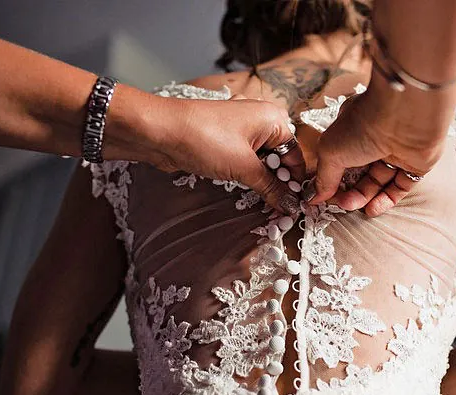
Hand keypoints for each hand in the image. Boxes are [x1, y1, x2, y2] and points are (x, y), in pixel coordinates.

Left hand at [143, 94, 299, 214]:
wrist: (160, 132)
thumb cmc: (204, 139)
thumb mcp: (244, 167)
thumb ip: (271, 187)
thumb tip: (290, 204)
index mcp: (274, 119)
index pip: (295, 157)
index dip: (295, 184)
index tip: (294, 209)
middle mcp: (261, 122)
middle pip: (280, 161)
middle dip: (279, 186)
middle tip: (279, 213)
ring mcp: (242, 132)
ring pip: (262, 164)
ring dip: (263, 185)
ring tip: (265, 207)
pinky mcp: (226, 143)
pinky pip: (246, 164)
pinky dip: (249, 179)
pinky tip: (249, 194)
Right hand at [305, 71, 455, 216]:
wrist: (404, 116)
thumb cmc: (364, 124)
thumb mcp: (331, 151)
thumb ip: (324, 177)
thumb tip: (315, 196)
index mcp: (351, 131)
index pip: (339, 160)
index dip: (332, 179)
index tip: (324, 196)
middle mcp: (373, 141)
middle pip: (358, 174)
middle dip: (348, 192)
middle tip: (342, 203)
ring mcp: (394, 152)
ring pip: (378, 182)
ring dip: (364, 197)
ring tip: (355, 206)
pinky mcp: (414, 165)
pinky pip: (399, 187)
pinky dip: (386, 200)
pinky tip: (373, 209)